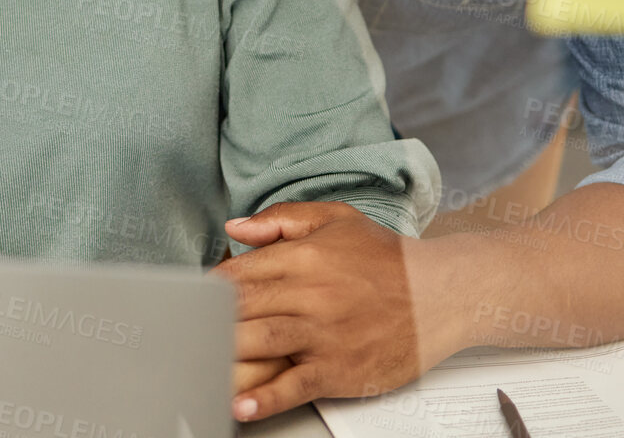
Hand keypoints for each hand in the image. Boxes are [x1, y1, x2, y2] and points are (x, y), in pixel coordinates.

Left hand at [212, 203, 464, 422]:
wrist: (444, 293)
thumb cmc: (389, 259)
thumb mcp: (337, 219)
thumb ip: (283, 218)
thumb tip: (235, 227)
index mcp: (303, 256)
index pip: (238, 272)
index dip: (208, 287)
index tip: (190, 299)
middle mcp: (309, 293)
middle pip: (240, 308)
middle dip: (205, 321)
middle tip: (179, 333)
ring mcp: (323, 333)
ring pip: (259, 342)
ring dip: (223, 354)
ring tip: (194, 364)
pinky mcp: (338, 368)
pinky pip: (293, 385)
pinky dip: (264, 397)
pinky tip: (239, 404)